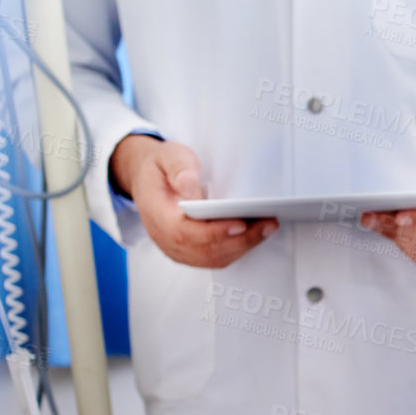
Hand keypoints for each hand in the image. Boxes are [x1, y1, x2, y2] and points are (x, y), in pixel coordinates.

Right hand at [111, 135, 276, 267]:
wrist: (147, 179)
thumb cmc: (161, 168)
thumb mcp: (168, 156)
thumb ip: (179, 168)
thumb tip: (189, 183)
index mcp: (157, 214)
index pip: (184, 233)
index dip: (214, 232)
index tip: (241, 224)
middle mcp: (165, 237)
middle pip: (205, 250)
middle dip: (240, 240)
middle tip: (268, 225)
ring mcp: (177, 248)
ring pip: (213, 258)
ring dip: (243, 246)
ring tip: (267, 228)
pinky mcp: (190, 252)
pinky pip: (216, 258)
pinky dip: (238, 248)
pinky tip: (255, 235)